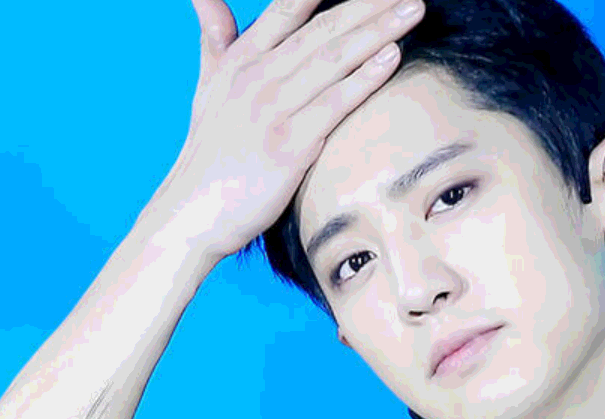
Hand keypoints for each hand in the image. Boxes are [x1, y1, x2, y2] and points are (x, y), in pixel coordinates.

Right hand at [144, 0, 424, 266]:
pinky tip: (393, 56)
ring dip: (378, 31)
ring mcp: (271, 109)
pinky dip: (364, 78)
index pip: (288, 8)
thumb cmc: (209, 154)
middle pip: (323, 28)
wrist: (191, 212)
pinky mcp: (287, 144)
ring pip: (333, 59)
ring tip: (413, 9)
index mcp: (240, 58)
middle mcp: (255, 76)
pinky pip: (333, 103)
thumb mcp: (207, 86)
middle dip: (369, 5)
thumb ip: (215, 38)